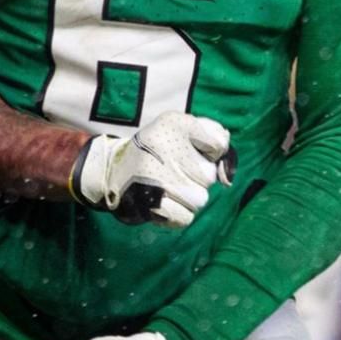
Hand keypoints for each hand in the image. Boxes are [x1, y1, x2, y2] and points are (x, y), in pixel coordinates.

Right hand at [71, 112, 234, 227]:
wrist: (113, 170)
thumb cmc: (159, 149)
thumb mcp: (182, 128)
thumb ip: (213, 139)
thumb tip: (227, 175)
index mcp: (174, 122)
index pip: (218, 144)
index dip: (212, 151)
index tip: (195, 149)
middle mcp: (164, 146)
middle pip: (209, 176)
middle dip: (198, 176)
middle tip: (174, 169)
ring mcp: (158, 177)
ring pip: (200, 199)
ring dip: (189, 196)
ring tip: (167, 184)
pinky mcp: (153, 203)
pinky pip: (186, 217)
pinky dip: (178, 213)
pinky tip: (163, 200)